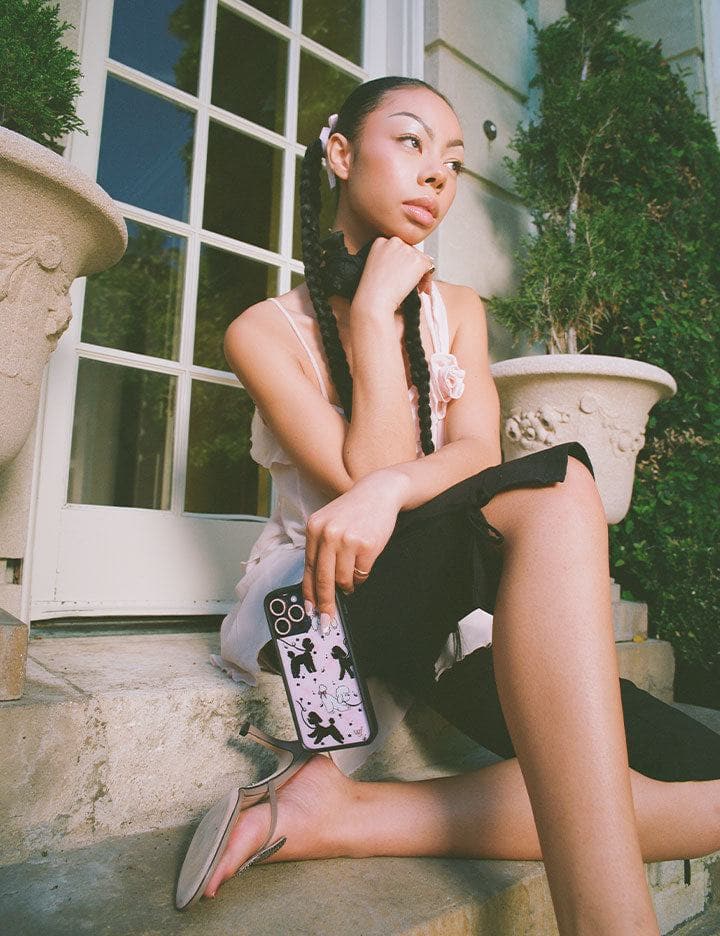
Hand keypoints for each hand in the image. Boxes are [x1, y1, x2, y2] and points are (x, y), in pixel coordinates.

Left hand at [302, 468, 408, 629]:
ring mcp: (346, 540)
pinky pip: (361, 574)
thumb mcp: (329, 523)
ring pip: (343, 579)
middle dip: (325, 603)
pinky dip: (361, 576)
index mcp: (314, 528)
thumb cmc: (354, 511)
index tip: (310, 610)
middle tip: (327, 619)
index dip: (309, 593)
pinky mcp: (366, 545)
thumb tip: (317, 586)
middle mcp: (327, 534)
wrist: (379, 492)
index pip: (309, 568)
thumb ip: (321, 549)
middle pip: (323, 579)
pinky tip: (363, 564)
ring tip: (352, 575)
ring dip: (348, 584)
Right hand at [352, 237, 434, 318]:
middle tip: (409, 285)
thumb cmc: (372, 290)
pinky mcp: (418, 259)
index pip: (398, 248)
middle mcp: (394, 241)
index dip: (402, 263)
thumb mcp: (375, 267)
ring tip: (415, 289)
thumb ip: (390, 259)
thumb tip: (408, 263)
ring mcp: (407, 249)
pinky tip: (419, 289)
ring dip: (421, 275)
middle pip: (411, 252)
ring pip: (422, 260)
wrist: (374, 300)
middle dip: (412, 269)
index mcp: (380, 241)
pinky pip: (430, 267)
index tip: (400, 276)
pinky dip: (427, 280)